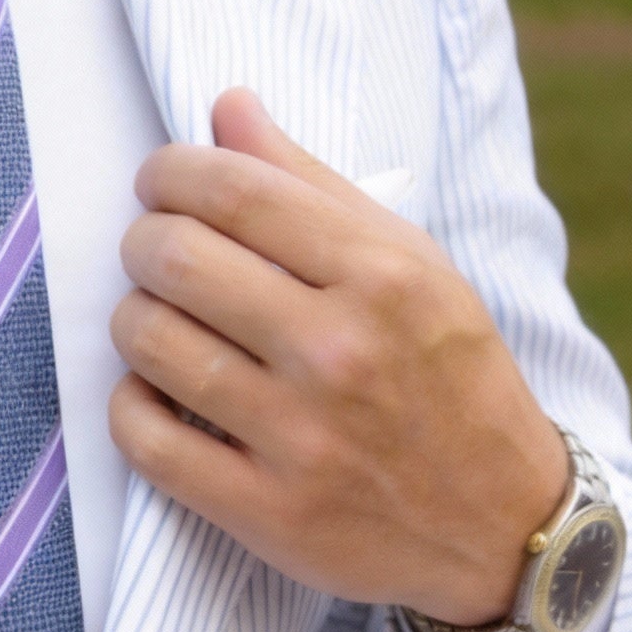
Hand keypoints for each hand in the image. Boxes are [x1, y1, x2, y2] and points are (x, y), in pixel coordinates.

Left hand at [109, 88, 568, 631]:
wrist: (501, 523)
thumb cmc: (448, 377)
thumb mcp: (412, 266)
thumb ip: (313, 185)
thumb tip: (228, 108)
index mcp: (382, 276)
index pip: (234, 191)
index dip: (170, 173)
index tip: (161, 183)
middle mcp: (339, 352)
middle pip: (176, 258)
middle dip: (143, 241)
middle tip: (155, 251)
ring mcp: (300, 437)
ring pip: (149, 344)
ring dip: (134, 320)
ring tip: (158, 320)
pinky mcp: (265, 511)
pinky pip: (145, 439)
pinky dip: (130, 406)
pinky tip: (154, 392)